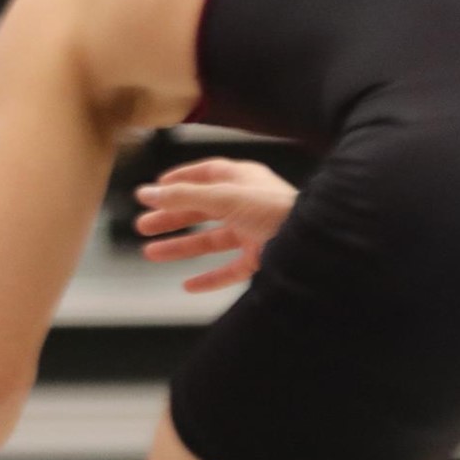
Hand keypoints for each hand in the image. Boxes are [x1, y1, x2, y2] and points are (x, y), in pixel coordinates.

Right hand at [135, 157, 297, 292]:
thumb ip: (183, 196)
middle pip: (202, 208)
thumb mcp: (224, 196)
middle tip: (143, 225)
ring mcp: (254, 232)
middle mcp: (248, 204)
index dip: (179, 179)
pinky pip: (229, 270)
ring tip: (151, 253)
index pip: (206, 173)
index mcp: (242, 179)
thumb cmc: (278, 210)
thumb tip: (147, 192)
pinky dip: (208, 278)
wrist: (316, 243)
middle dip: (171, 217)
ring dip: (180, 246)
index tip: (155, 188)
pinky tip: (188, 285)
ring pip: (210, 240)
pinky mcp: (262, 259)